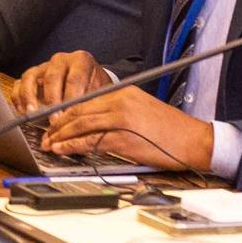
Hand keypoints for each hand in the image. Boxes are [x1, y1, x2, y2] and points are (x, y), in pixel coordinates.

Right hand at [9, 50, 114, 115]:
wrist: (90, 81)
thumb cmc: (94, 87)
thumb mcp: (100, 92)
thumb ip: (91, 102)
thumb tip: (83, 120)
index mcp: (80, 60)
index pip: (74, 78)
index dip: (71, 98)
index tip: (69, 114)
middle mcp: (60, 60)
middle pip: (51, 77)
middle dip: (52, 101)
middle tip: (54, 119)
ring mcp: (43, 67)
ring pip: (30, 77)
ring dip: (30, 97)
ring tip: (33, 114)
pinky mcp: (31, 76)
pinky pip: (18, 84)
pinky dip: (18, 98)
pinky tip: (24, 111)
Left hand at [37, 86, 213, 172]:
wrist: (195, 140)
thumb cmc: (171, 129)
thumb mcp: (141, 109)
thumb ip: (117, 110)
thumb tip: (91, 121)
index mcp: (123, 92)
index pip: (85, 99)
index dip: (66, 112)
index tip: (54, 121)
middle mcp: (120, 102)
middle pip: (78, 110)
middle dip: (58, 124)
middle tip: (45, 134)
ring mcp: (121, 120)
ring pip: (81, 125)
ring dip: (60, 136)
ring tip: (49, 144)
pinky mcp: (124, 139)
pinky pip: (91, 142)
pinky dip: (73, 146)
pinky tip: (63, 150)